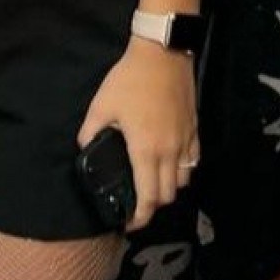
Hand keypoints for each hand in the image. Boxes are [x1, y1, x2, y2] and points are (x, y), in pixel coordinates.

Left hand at [77, 40, 196, 233]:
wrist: (162, 55)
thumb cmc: (129, 81)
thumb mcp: (100, 106)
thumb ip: (90, 133)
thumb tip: (85, 149)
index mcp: (146, 150)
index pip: (148, 198)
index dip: (139, 217)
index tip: (128, 224)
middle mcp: (170, 152)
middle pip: (168, 195)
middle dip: (152, 205)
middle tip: (135, 202)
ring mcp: (186, 142)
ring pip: (183, 181)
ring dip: (168, 188)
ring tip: (151, 183)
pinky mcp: (195, 130)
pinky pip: (192, 161)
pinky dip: (181, 170)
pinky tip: (168, 163)